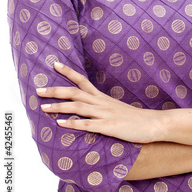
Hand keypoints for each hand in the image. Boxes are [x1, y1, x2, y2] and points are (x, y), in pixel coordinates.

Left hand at [37, 62, 161, 142]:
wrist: (153, 123)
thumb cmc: (135, 119)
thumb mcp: (116, 109)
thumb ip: (102, 108)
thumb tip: (90, 108)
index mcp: (102, 98)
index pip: (82, 80)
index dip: (68, 72)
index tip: (54, 64)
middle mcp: (101, 103)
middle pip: (75, 92)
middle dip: (55, 90)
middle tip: (38, 89)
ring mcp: (104, 114)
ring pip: (78, 107)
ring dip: (59, 106)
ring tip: (43, 107)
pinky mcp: (109, 127)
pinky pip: (87, 125)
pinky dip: (73, 124)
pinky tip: (60, 124)